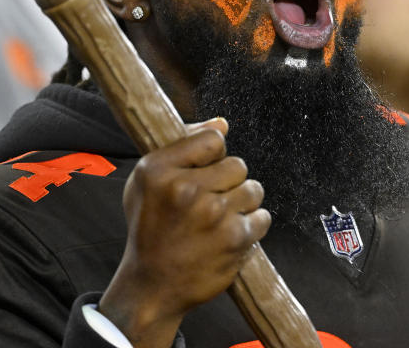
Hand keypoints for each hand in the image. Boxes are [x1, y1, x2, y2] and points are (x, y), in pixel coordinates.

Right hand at [99, 118, 270, 346]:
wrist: (152, 285)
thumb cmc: (149, 229)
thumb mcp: (147, 181)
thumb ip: (184, 145)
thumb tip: (222, 123)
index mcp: (159, 170)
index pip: (213, 139)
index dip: (212, 155)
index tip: (203, 171)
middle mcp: (186, 189)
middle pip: (237, 164)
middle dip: (229, 181)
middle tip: (210, 201)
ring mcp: (213, 214)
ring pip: (253, 189)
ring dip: (243, 202)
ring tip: (221, 218)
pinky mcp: (235, 239)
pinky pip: (262, 217)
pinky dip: (251, 225)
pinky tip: (229, 234)